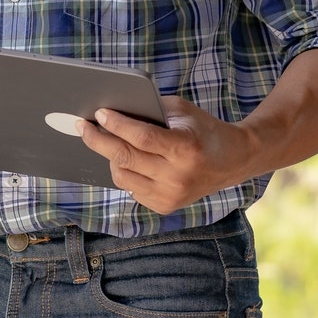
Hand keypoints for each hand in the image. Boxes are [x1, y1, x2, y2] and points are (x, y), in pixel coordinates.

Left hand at [79, 97, 256, 215]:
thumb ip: (150, 110)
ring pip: (122, 176)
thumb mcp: (181, 112)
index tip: (98, 113)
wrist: (234, 160)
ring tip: (108, 142)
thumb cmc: (203, 130)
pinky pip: (131, 189)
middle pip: (125, 158)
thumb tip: (111, 112)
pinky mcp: (166, 206)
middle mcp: (177, 176)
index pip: (140, 137)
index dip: (116, 124)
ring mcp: (171, 195)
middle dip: (98, 140)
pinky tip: (128, 161)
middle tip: (83, 126)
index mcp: (184, 148)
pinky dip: (125, 173)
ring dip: (110, 157)